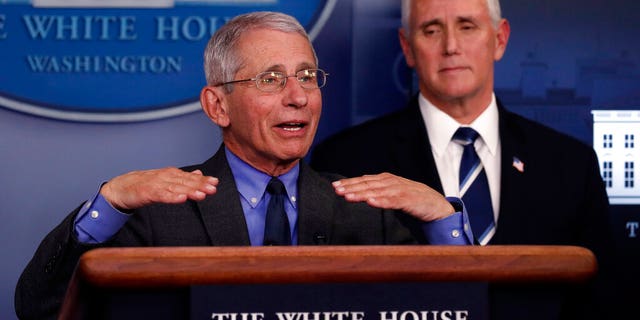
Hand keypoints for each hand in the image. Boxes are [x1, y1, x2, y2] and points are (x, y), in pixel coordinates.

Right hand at [100, 168, 218, 209]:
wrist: (121, 188)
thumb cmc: (145, 184)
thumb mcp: (166, 180)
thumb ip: (183, 179)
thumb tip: (199, 174)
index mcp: (171, 175)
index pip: (190, 177)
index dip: (203, 180)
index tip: (215, 182)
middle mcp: (165, 177)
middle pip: (185, 182)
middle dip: (200, 185)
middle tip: (213, 188)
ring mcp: (156, 184)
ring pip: (176, 188)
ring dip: (190, 191)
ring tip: (202, 194)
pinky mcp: (147, 193)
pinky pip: (162, 195)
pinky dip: (172, 197)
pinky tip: (182, 199)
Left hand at [332, 172, 454, 221]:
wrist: (437, 205)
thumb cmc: (414, 200)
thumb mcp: (394, 194)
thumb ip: (379, 191)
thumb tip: (360, 190)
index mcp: (387, 180)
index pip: (365, 180)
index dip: (350, 183)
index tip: (335, 186)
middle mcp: (392, 183)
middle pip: (368, 184)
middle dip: (351, 187)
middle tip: (336, 190)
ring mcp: (401, 190)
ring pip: (377, 191)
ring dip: (361, 194)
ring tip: (348, 196)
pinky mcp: (409, 200)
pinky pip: (393, 201)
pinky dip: (381, 201)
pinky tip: (371, 202)